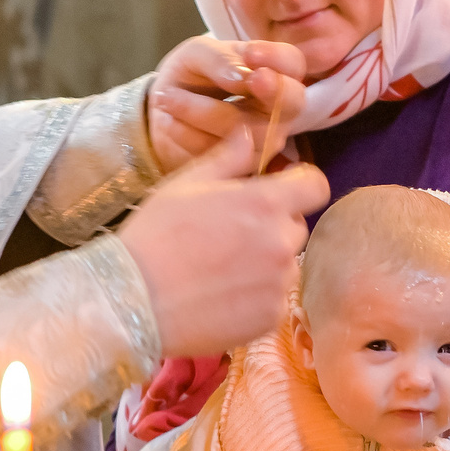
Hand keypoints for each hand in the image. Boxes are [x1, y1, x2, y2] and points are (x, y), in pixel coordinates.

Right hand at [117, 126, 328, 356]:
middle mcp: (282, 242)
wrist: (133, 301)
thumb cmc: (155, 236)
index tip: (280, 191)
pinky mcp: (272, 317)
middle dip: (273, 225)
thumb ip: (229, 158)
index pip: (315, 186)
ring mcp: (280, 283)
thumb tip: (251, 133)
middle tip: (231, 234)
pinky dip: (256, 297)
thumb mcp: (186, 185)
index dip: (300, 185)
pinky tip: (221, 294)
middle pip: (296, 226)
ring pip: (286, 264)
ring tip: (221, 269)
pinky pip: (275, 298)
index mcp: (265, 202)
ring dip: (265, 263)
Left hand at [147, 36, 307, 172]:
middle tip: (250, 80)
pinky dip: (187, 133)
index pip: (292, 62)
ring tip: (167, 98)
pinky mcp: (242, 165)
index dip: (276, 58)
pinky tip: (170, 121)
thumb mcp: (196, 54)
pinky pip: (220, 151)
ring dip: (200, 111)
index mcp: (273, 70)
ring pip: (248, 129)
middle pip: (292, 102)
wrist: (166, 111)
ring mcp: (265, 139)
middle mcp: (278, 107)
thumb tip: (243, 76)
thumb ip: (220, 58)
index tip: (250, 54)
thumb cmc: (192, 75)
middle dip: (273, 90)